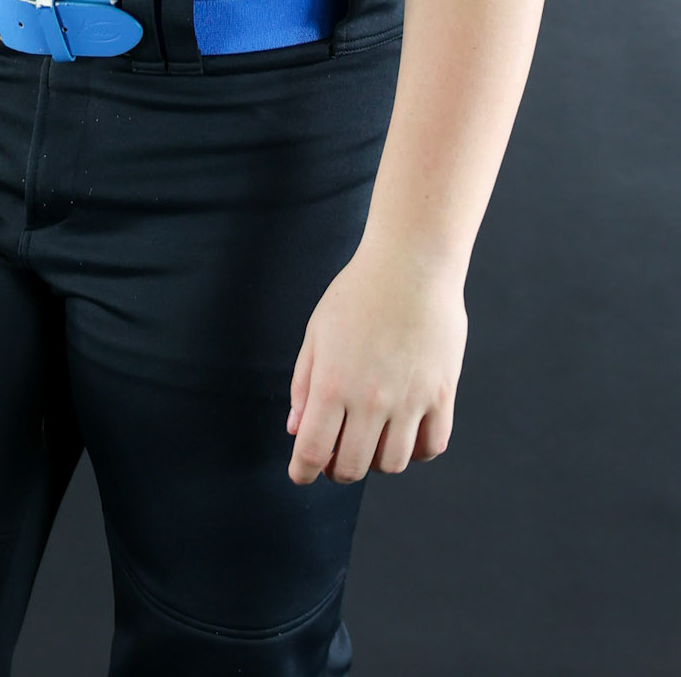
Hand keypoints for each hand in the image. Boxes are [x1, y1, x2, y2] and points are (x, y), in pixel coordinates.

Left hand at [285, 238, 467, 484]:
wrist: (410, 264)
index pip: (312, 451)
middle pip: (351, 467)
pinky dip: (416, 450)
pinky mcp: (441, 394)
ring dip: (375, 460)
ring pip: (392, 464)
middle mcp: (370, 400)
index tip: (302, 473)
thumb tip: (296, 431)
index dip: (303, 471)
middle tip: (335, 456)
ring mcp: (410, 400)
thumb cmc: (357, 293)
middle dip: (336, 470)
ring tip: (370, 438)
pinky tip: (404, 432)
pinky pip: (431, 447)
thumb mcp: (316, 333)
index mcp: (333, 384)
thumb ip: (304, 385)